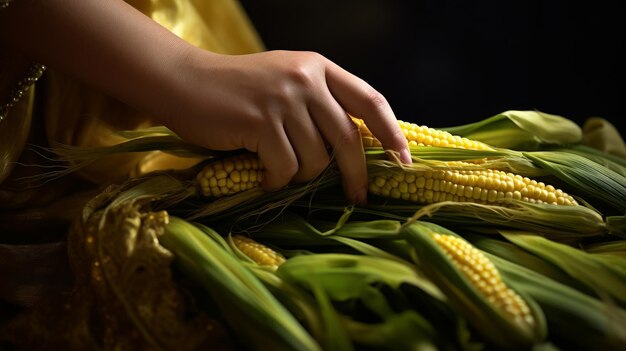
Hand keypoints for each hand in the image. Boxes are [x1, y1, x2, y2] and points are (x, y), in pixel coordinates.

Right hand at [163, 49, 410, 203]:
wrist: (185, 82)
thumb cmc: (237, 90)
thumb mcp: (286, 82)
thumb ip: (319, 104)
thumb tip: (355, 149)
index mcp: (319, 68)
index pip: (370, 101)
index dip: (392, 134)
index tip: (404, 162)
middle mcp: (306, 79)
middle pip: (349, 139)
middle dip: (356, 175)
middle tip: (357, 196)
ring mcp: (283, 99)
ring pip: (314, 160)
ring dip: (299, 175)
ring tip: (278, 169)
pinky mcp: (260, 122)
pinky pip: (285, 168)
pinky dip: (275, 180)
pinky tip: (261, 174)